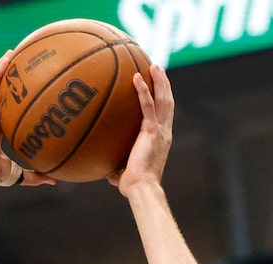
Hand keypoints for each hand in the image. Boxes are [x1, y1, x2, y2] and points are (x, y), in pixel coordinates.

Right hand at [0, 51, 54, 187]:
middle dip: (14, 80)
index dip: (20, 102)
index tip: (32, 94)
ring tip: (17, 52)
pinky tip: (9, 57)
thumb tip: (54, 180)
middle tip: (27, 67)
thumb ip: (34, 175)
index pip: (11, 112)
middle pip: (4, 94)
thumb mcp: (17, 174)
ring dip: (7, 68)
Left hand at [112, 63, 173, 196]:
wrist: (141, 188)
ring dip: (159, 81)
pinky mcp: (151, 131)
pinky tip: (136, 77)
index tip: (160, 87)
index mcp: (161, 139)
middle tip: (158, 69)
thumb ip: (117, 165)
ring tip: (154, 66)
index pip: (165, 115)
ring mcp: (159, 130)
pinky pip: (148, 106)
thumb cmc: (132, 185)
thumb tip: (105, 170)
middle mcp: (164, 132)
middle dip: (164, 84)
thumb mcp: (123, 171)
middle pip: (168, 102)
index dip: (164, 99)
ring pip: (163, 99)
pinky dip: (143, 90)